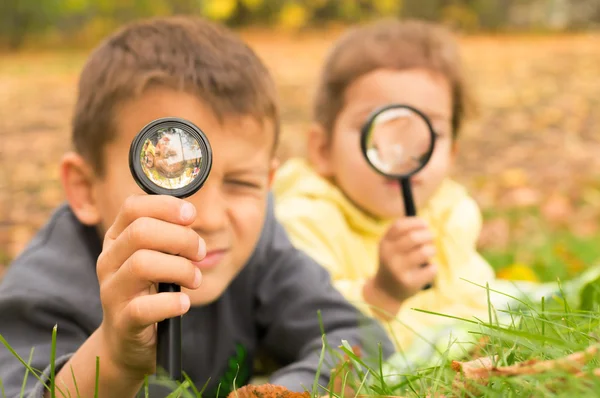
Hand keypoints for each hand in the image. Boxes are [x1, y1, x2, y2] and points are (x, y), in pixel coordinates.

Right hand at [95, 195, 204, 378]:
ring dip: (181, 268)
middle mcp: (108, 261)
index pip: (132, 208)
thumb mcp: (156, 257)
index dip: (165, 206)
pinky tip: (184, 303)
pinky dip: (171, 303)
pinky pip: (144, 307)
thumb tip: (189, 214)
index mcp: (116, 239)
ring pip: (142, 264)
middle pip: (140, 232)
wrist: (127, 341)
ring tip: (195, 279)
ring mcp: (112, 292)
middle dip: (180, 238)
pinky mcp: (123, 321)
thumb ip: (167, 235)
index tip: (191, 215)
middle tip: (200, 252)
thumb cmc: (149, 291)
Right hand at [375, 217, 437, 301]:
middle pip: (414, 237)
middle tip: (432, 238)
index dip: (416, 222)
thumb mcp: (391, 247)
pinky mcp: (409, 283)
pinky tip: (426, 270)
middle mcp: (389, 256)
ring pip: (425, 252)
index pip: (400, 226)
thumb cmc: (394, 263)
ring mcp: (399, 270)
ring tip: (430, 253)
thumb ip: (403, 234)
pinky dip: (433, 267)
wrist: (385, 291)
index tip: (425, 224)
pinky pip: (431, 269)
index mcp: (384, 244)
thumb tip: (425, 224)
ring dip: (432, 250)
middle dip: (428, 235)